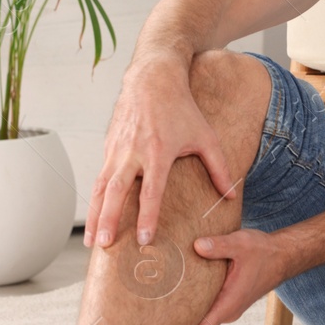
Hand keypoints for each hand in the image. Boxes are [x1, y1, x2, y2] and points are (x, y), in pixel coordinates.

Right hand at [87, 57, 233, 248]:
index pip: (151, 191)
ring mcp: (116, 150)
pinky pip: (99, 177)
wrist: (152, 78)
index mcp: (158, 152)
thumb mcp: (205, 136)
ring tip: (94, 242)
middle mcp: (133, 152)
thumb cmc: (181, 108)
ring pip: (101, 187)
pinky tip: (95, 218)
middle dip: (109, 220)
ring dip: (95, 216)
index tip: (145, 238)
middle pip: (116, 192)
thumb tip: (230, 195)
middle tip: (105, 245)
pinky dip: (94, 200)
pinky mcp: (108, 146)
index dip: (148, 216)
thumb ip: (219, 168)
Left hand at [182, 228, 290, 324]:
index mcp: (228, 304)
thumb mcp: (240, 244)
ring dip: (183, 316)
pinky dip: (192, 306)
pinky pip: (207, 309)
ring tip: (155, 311)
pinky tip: (177, 296)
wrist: (283, 256)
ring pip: (201, 317)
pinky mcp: (228, 299)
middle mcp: (227, 311)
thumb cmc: (263, 252)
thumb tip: (196, 246)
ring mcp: (228, 306)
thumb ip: (218, 246)